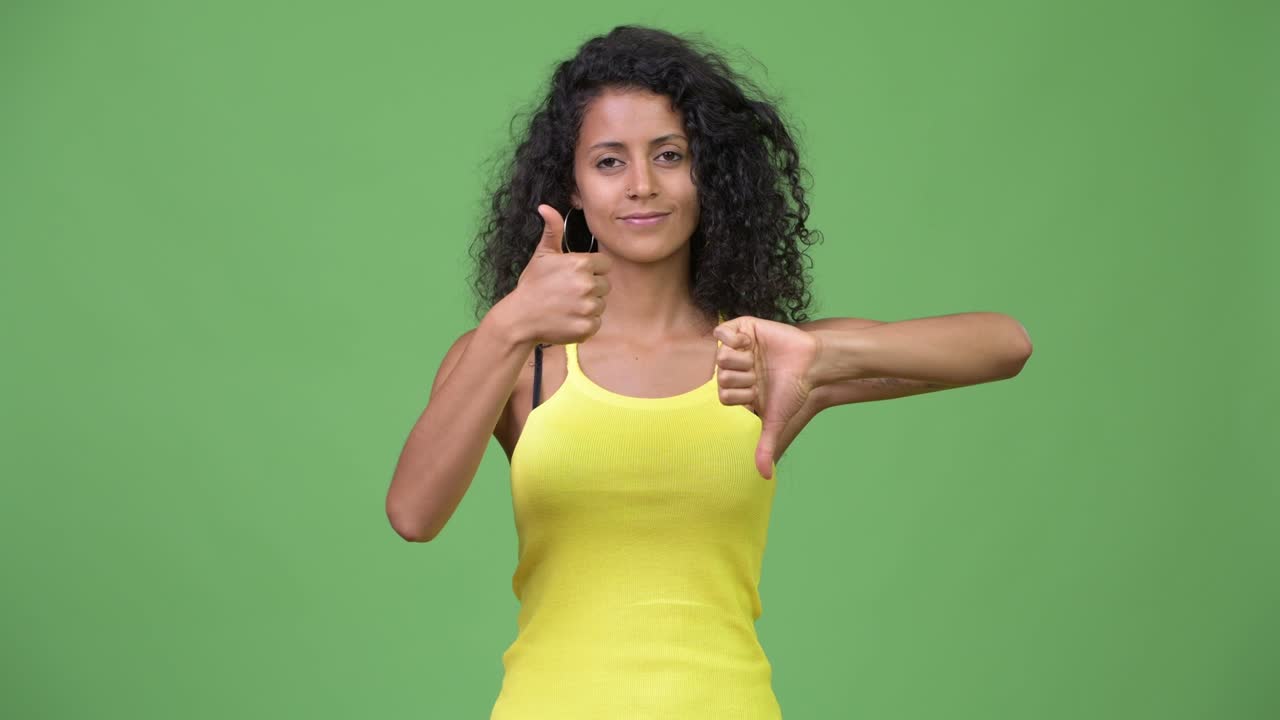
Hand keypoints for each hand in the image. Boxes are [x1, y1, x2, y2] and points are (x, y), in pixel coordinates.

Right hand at [505, 204, 612, 344]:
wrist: (520, 318)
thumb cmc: (532, 285)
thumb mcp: (542, 255)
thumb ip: (552, 231)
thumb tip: (545, 207)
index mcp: (580, 264)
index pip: (604, 265)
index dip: (592, 270)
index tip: (576, 276)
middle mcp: (587, 285)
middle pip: (605, 285)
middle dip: (591, 288)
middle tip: (569, 293)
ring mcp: (587, 308)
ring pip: (601, 304)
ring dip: (588, 306)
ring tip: (567, 306)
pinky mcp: (586, 327)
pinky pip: (596, 322)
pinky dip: (585, 322)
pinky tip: (568, 318)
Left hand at [713, 316, 820, 479]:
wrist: (812, 363)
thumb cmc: (794, 390)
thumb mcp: (777, 420)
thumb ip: (766, 445)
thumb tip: (765, 476)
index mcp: (738, 388)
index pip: (721, 395)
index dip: (740, 394)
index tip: (758, 392)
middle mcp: (735, 368)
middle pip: (719, 376)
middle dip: (743, 378)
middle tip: (759, 374)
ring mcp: (738, 348)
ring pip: (720, 356)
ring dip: (741, 359)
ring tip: (757, 358)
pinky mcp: (744, 328)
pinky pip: (721, 330)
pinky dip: (731, 336)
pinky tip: (747, 342)